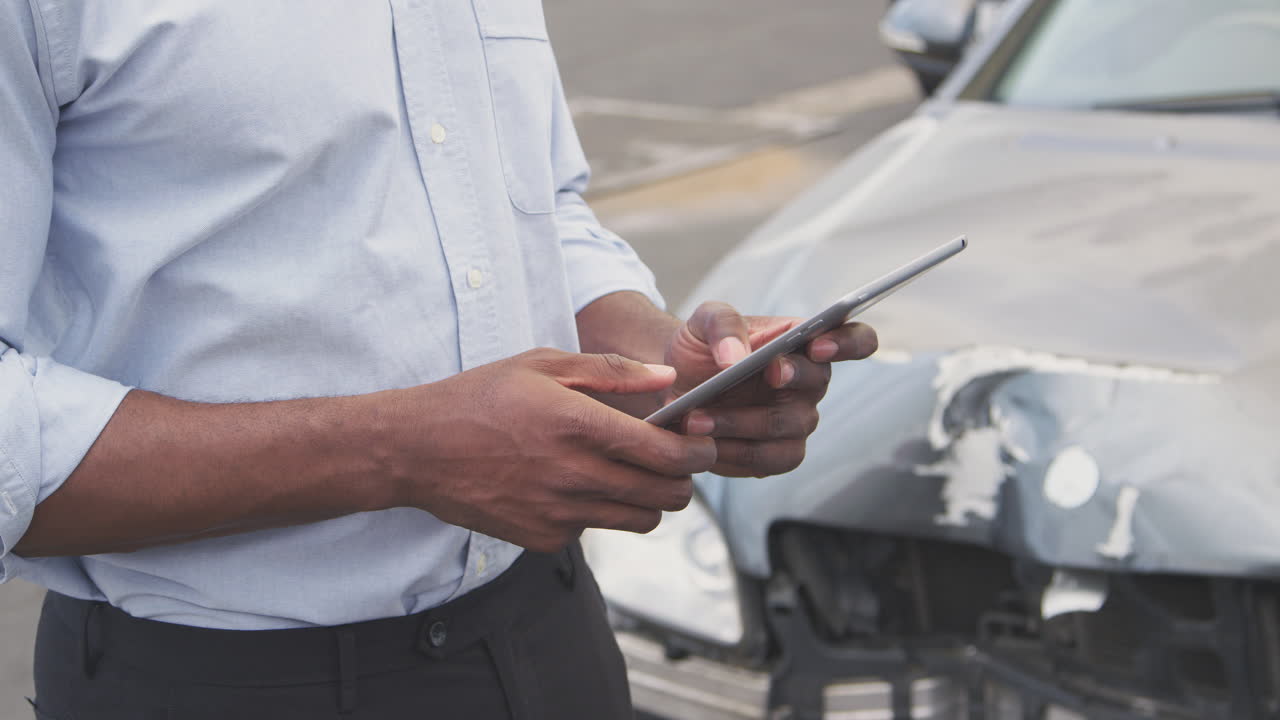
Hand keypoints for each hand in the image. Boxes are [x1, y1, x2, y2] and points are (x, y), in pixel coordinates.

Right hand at [387, 349, 716, 551]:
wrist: (416, 450)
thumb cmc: (480, 398)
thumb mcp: (543, 364)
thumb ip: (612, 372)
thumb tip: (667, 380)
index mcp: (579, 426)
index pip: (666, 453)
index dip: (698, 451)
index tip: (703, 442)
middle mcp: (574, 475)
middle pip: (665, 495)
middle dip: (685, 479)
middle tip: (680, 461)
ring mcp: (559, 513)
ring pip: (640, 519)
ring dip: (651, 499)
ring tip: (637, 473)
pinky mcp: (544, 538)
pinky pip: (596, 529)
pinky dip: (602, 511)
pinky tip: (580, 484)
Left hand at [663, 302, 877, 476]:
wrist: (674, 386)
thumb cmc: (700, 347)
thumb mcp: (703, 320)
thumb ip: (723, 324)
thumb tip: (737, 357)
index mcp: (804, 340)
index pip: (854, 338)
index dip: (847, 343)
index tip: (817, 346)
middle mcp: (809, 381)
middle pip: (820, 383)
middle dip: (788, 378)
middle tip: (747, 373)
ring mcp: (797, 419)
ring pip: (788, 425)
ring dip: (740, 422)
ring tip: (696, 418)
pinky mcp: (777, 453)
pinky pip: (770, 459)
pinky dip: (734, 452)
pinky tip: (705, 443)